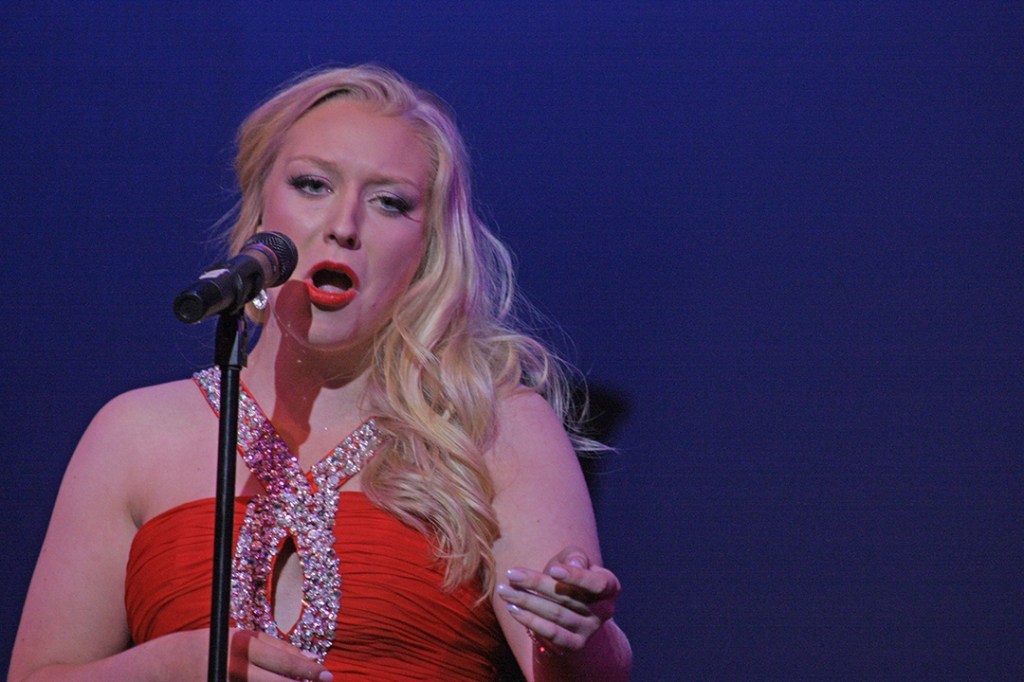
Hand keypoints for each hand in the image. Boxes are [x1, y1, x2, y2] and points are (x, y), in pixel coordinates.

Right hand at [156, 628, 331, 681]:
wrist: (166, 664)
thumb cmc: (211, 648)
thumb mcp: (237, 638)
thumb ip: (267, 647)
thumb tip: (305, 658)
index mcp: (240, 642)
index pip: (279, 654)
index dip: (303, 663)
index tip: (323, 668)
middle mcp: (233, 662)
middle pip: (275, 672)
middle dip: (302, 675)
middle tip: (327, 677)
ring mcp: (225, 679)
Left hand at [496, 546, 620, 654]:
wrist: (570, 609)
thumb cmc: (569, 576)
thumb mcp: (572, 560)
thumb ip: (575, 557)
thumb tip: (575, 564)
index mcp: (609, 586)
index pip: (596, 583)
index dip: (576, 577)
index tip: (553, 570)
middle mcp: (605, 610)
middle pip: (567, 597)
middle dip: (536, 584)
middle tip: (511, 574)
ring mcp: (591, 629)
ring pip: (556, 614)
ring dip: (527, 602)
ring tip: (505, 591)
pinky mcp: (575, 645)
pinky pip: (552, 634)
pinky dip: (531, 621)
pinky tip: (513, 610)